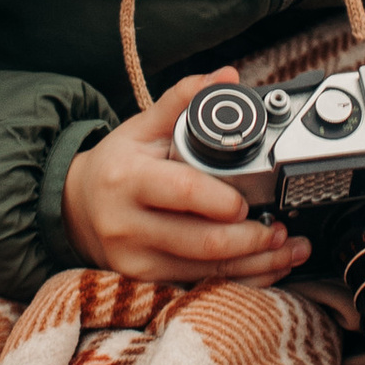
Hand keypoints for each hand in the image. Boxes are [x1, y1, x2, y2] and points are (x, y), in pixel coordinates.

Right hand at [61, 69, 312, 287]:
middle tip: (281, 228)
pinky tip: (268, 268)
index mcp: (129, 179)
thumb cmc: (116, 166)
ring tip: (288, 248)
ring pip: (208, 272)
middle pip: (202, 242)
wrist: (76, 209)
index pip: (183, 191)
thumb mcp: (142, 127)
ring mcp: (137, 260)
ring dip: (257, 263)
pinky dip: (241, 281)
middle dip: (251, 239)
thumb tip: (227, 78)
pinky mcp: (146, 282)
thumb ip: (184, 99)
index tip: (246, 202)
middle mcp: (128, 225)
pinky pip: (202, 286)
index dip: (222, 200)